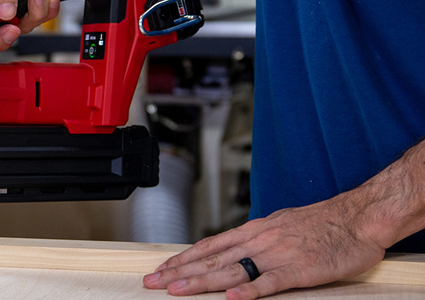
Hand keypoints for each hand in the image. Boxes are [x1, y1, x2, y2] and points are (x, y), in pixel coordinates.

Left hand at [143, 193, 385, 298]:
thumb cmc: (321, 222)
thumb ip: (255, 238)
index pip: (209, 246)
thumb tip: (233, 248)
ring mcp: (277, 255)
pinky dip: (249, 292)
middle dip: (179, 271)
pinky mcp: (298, 271)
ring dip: (200, 282)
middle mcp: (258, 240)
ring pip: (230, 271)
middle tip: (153, 281)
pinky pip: (269, 283)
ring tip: (176, 291)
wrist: (356, 218)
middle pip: (211, 259)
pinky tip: (230, 299)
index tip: (162, 267)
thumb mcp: (279, 224)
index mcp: (254, 230)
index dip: (183, 258)